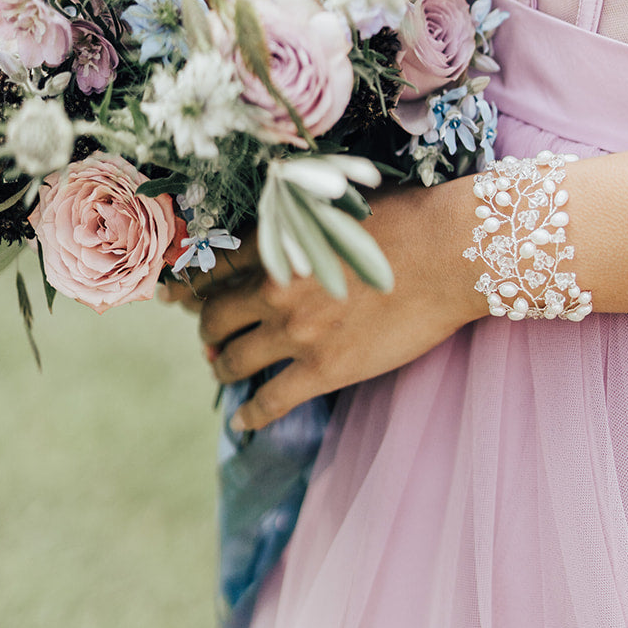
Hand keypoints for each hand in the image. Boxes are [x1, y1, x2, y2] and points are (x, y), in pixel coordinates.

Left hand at [161, 180, 485, 430]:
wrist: (450, 254)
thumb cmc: (409, 219)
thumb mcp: (341, 207)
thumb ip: (304, 220)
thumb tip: (289, 228)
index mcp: (279, 244)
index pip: (216, 266)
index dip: (193, 284)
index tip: (178, 295)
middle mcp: (275, 289)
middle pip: (215, 317)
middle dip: (207, 329)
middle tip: (210, 338)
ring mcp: (296, 333)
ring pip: (233, 360)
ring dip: (223, 366)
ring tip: (224, 370)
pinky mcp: (323, 370)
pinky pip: (270, 401)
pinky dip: (251, 414)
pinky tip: (243, 420)